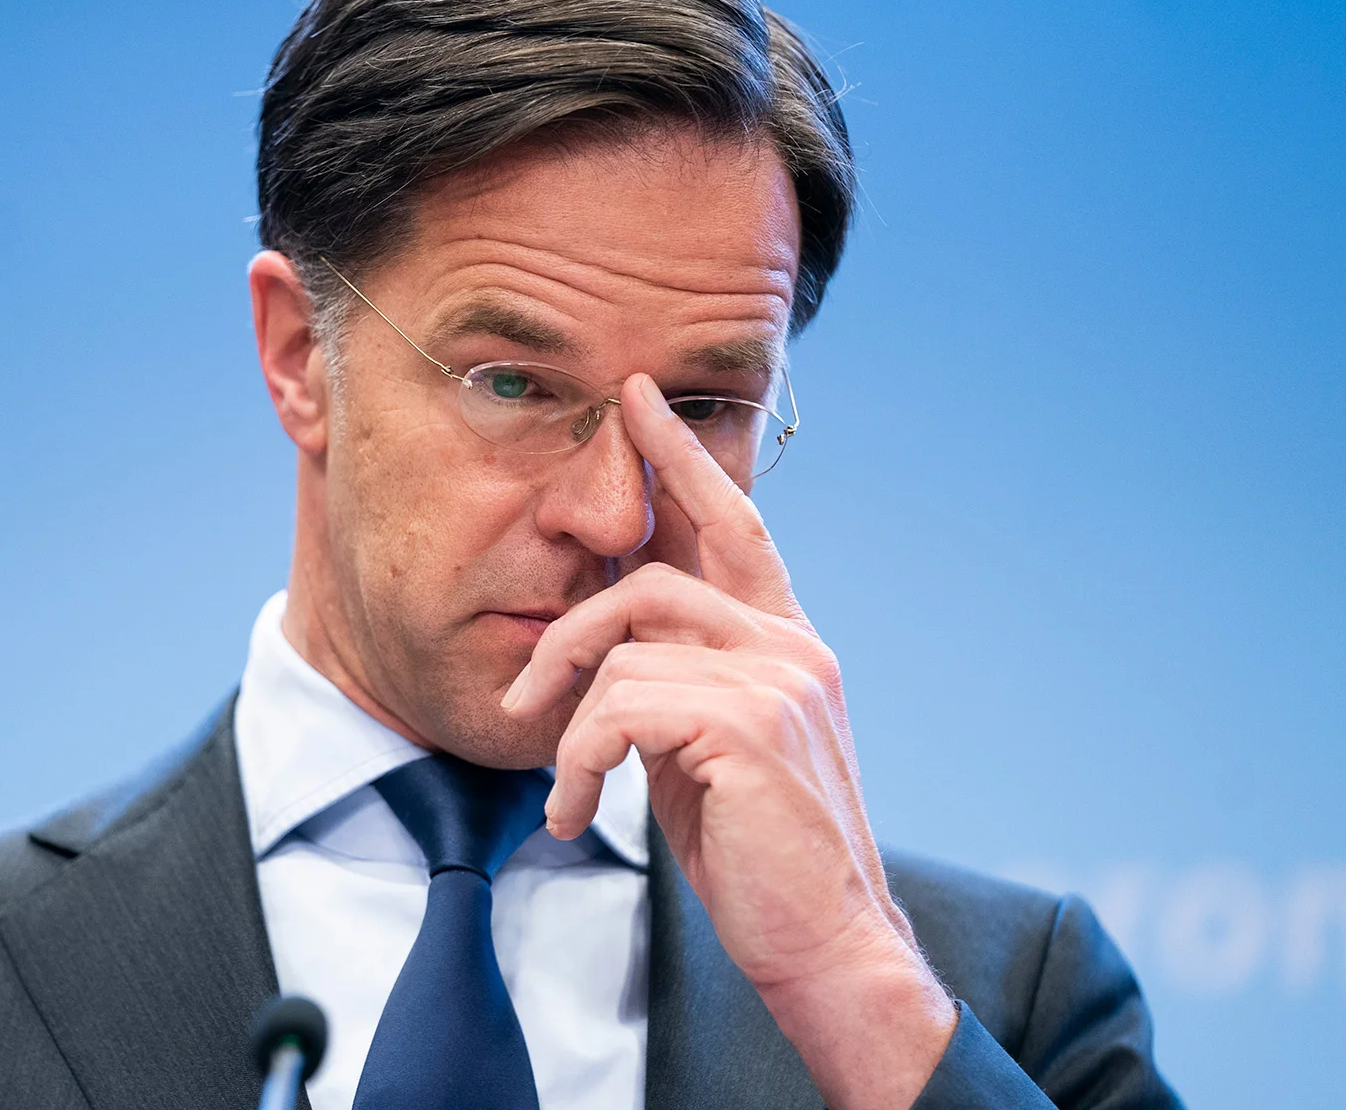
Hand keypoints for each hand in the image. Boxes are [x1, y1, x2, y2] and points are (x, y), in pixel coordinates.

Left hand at [501, 374, 955, 1109]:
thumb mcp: (708, 748)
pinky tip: (574, 812)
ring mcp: (776, 680)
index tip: (637, 399)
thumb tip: (610, 645)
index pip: (733, 523)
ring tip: (563, 792)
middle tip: (520, 695)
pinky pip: (618, 707)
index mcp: (786, 642)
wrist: (825, 946)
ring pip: (625, 648)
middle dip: (568, 630)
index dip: (683, 457)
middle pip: (652, 577)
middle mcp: (791, 645)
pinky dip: (576, 761)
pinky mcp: (746, 726)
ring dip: (568, 724)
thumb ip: (676, 681)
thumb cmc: (758, 853)